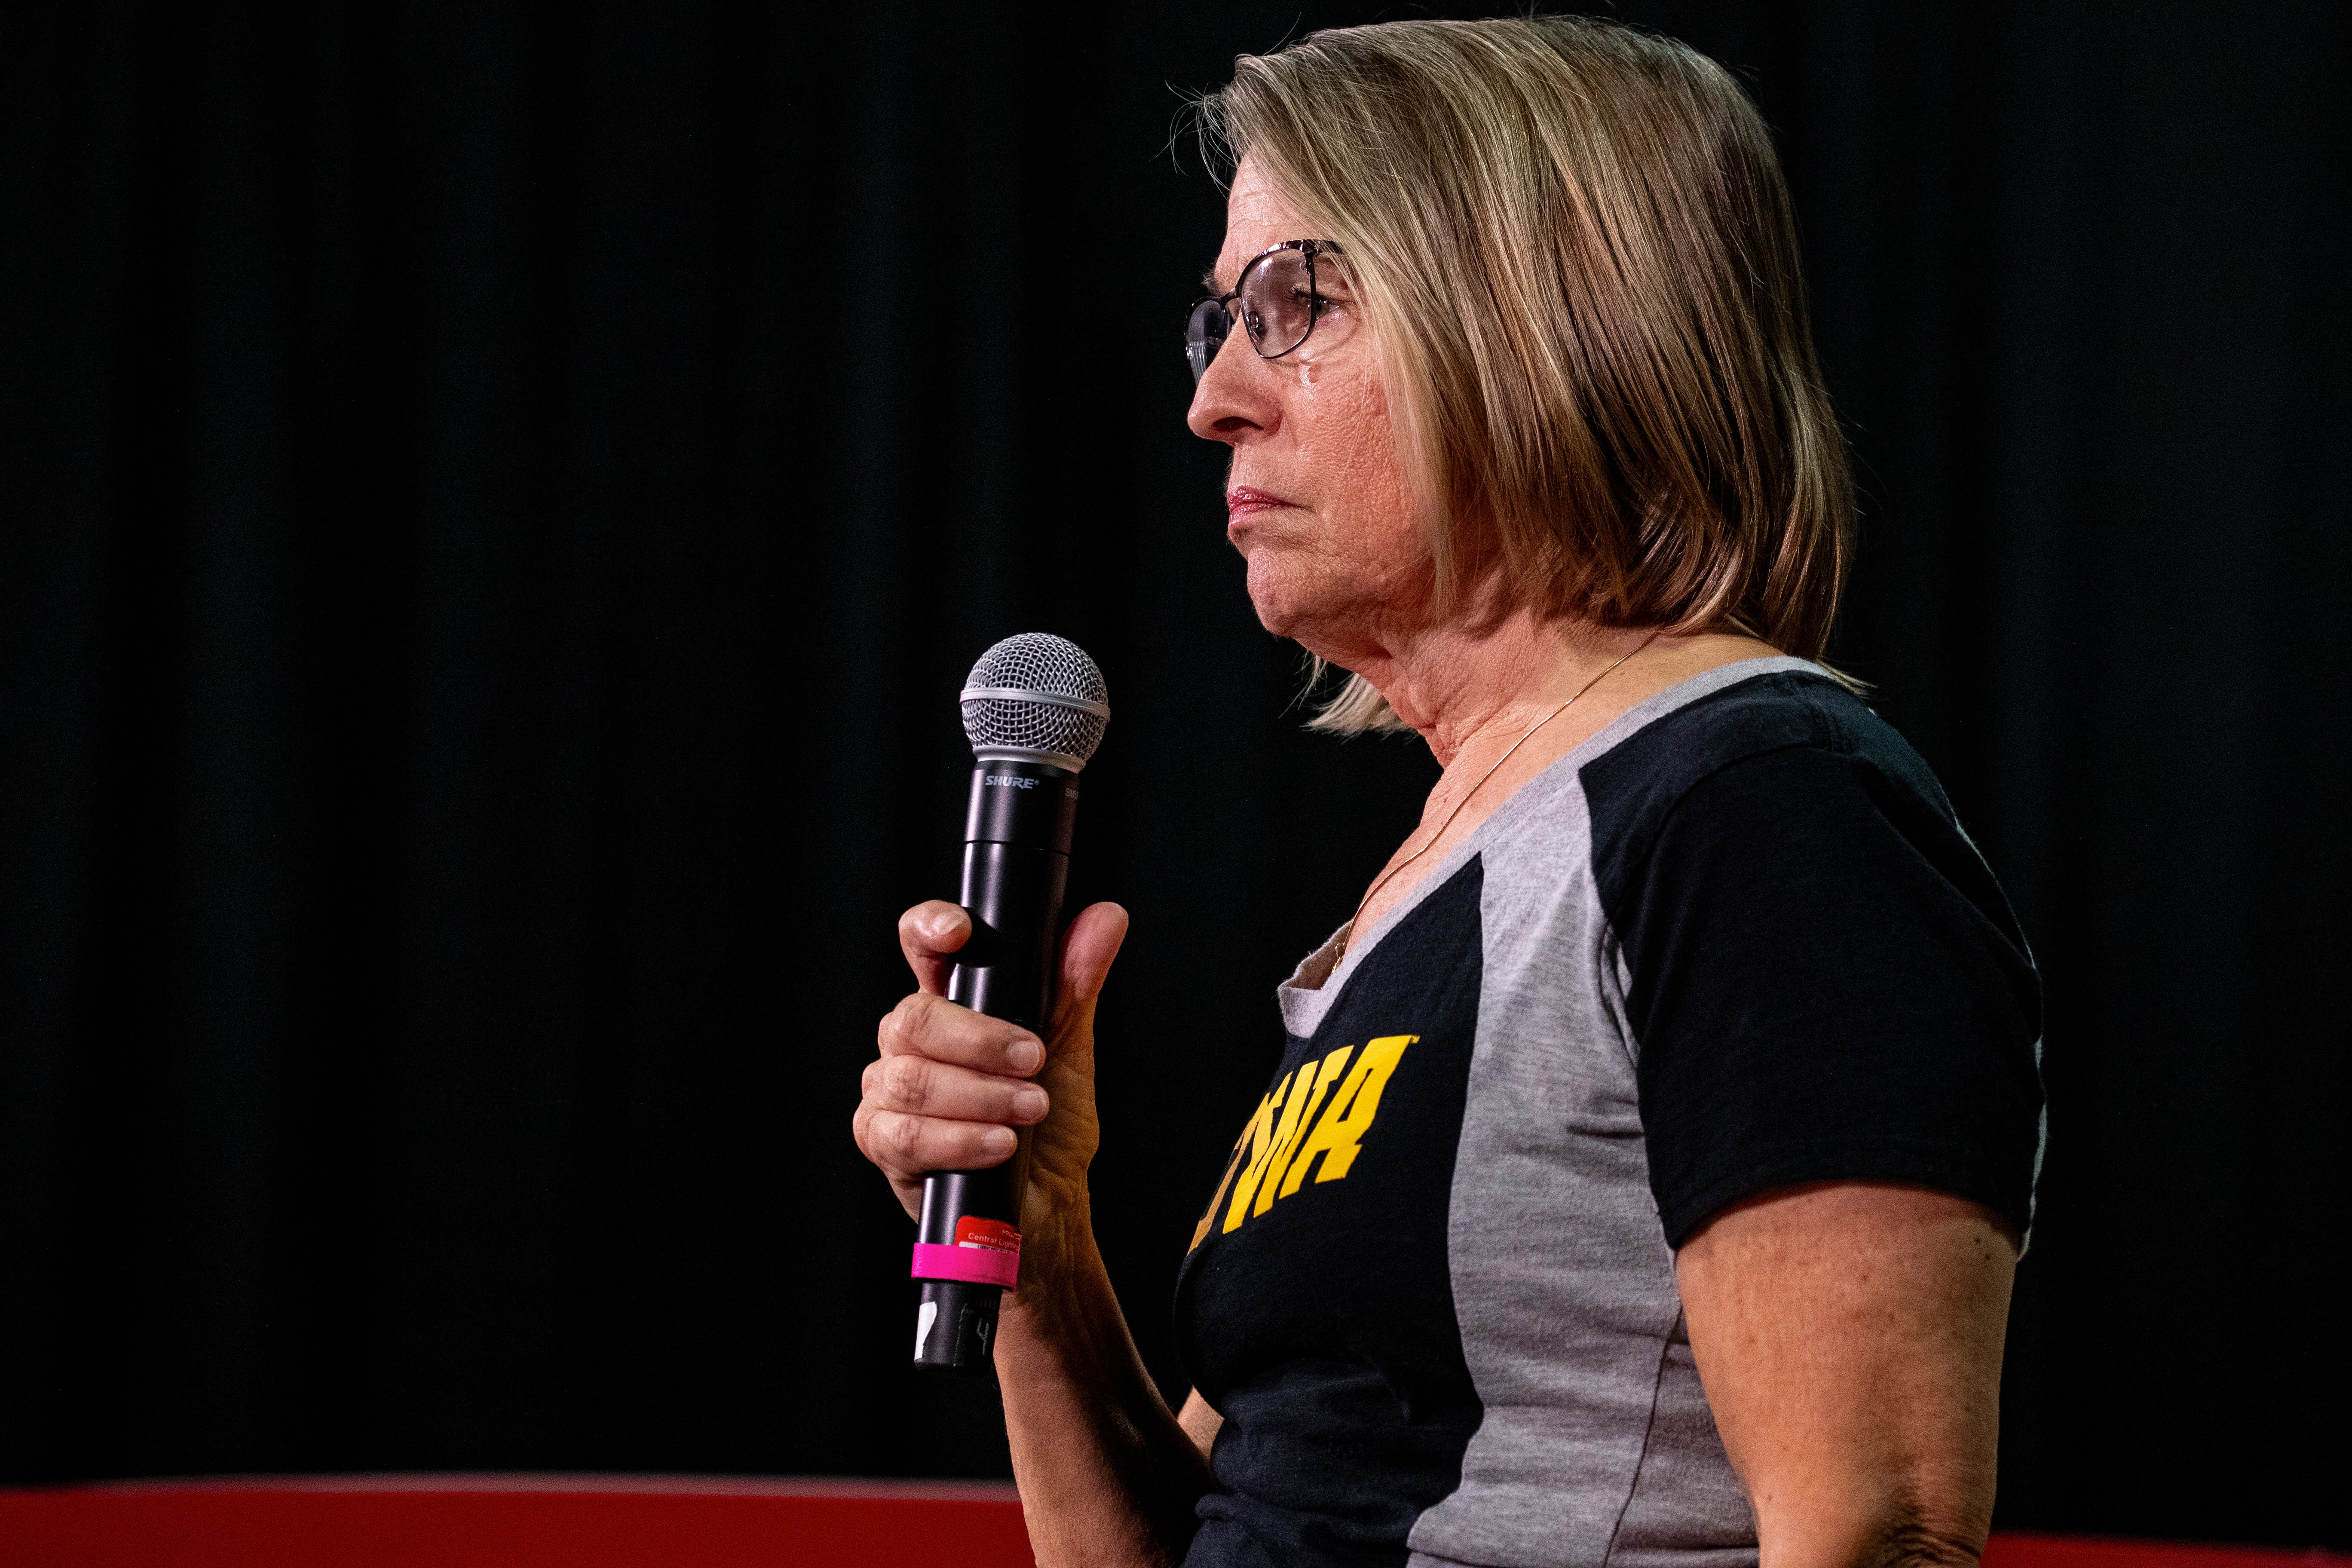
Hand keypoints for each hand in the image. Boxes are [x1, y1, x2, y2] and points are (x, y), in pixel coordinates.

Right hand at [853, 899, 1129, 1275]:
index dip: (930, 928)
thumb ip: (1076, 982)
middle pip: (914, 1018)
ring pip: (909, 1079)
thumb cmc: (1049, 1125)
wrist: (1046, 1206)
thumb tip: (1105, 918)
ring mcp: (889, 1092)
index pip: (923, 946)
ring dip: (980, 1095)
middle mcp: (909, 1042)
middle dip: (980, 1040)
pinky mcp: (883, 1144)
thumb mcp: (1068, 1049)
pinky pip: (904, 1135)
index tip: (959, 933)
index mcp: (950, 1004)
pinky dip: (959, 1138)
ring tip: (1029, 1109)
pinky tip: (999, 1143)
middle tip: (1033, 1061)